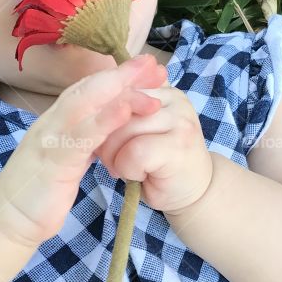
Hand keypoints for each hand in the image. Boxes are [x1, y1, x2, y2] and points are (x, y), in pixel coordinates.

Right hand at [0, 54, 168, 247]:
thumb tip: (109, 124)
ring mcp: (50, 139)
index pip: (90, 89)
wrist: (8, 217)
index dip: (119, 76)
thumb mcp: (66, 156)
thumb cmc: (40, 188)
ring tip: (146, 79)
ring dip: (117, 90)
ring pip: (83, 104)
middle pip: (89, 88)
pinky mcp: (51, 162)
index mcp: (58, 121)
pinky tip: (124, 112)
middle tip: (152, 61)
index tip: (148, 66)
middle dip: (122, 73)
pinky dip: (102, 121)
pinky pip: (79, 137)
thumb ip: (84, 138)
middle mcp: (52, 122)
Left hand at [94, 70, 213, 215]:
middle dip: (103, 138)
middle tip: (111, 160)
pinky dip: (128, 168)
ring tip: (126, 168)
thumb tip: (89, 94)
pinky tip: (139, 175)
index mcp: (160, 89)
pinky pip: (135, 151)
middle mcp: (173, 98)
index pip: (117, 88)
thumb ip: (121, 112)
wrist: (192, 193)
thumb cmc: (157, 162)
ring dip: (114, 156)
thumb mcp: (137, 131)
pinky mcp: (180, 144)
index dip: (101, 115)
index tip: (99, 136)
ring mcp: (180, 119)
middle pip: (117, 107)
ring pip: (124, 129)